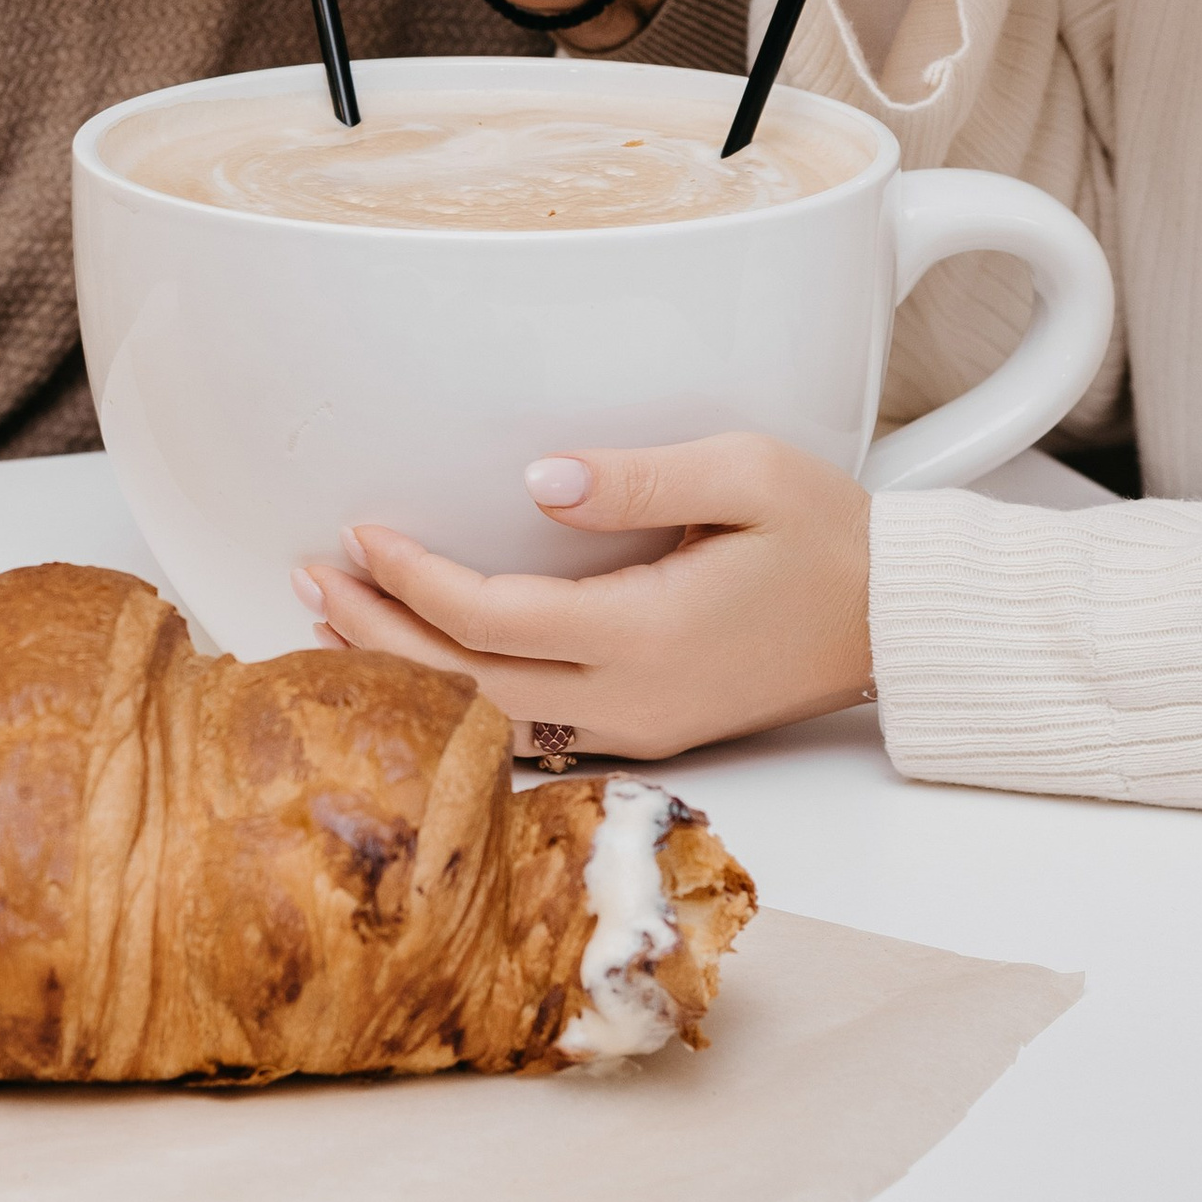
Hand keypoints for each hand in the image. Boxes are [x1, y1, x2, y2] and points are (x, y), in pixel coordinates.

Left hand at [293, 434, 873, 759]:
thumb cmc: (831, 536)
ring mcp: (638, 725)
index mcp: (648, 633)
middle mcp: (632, 698)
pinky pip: (529, 724)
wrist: (896, 621)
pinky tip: (424, 655)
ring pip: (490, 716)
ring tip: (337, 618)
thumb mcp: (747, 472)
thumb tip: (539, 479)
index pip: (491, 618)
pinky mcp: (647, 729)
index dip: (412, 580)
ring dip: (410, 667)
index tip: (360, 533)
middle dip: (376, 634)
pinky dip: (460, 690)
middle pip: (467, 683)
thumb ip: (638, 477)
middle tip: (305, 580)